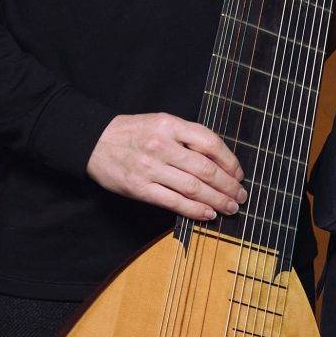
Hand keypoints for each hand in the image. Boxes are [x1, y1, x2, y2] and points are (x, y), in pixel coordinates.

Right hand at [86, 113, 247, 222]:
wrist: (94, 141)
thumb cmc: (132, 133)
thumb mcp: (161, 122)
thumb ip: (187, 137)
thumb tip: (220, 162)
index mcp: (169, 124)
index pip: (209, 142)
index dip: (229, 161)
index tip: (239, 174)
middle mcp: (161, 145)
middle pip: (205, 169)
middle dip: (228, 185)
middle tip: (241, 195)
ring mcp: (149, 168)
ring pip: (193, 187)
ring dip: (217, 200)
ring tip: (230, 207)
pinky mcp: (139, 188)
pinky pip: (173, 202)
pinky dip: (195, 210)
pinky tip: (208, 214)